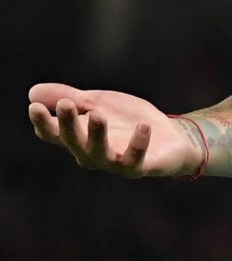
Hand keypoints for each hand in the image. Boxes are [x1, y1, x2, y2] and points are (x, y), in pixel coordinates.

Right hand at [28, 83, 203, 177]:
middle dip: (68, 123)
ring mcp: (115, 162)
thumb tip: (33, 93)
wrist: (169, 137)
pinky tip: (142, 127)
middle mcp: (92, 154)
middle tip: (66, 103)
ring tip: (97, 114)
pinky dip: (137, 144)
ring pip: (99, 153)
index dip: (43, 123)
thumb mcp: (98, 103)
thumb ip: (70, 97)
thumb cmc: (128, 121)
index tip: (35, 106)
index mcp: (79, 138)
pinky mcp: (140, 167)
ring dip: (96, 134)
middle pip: (73, 141)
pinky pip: (135, 160)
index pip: (54, 134)